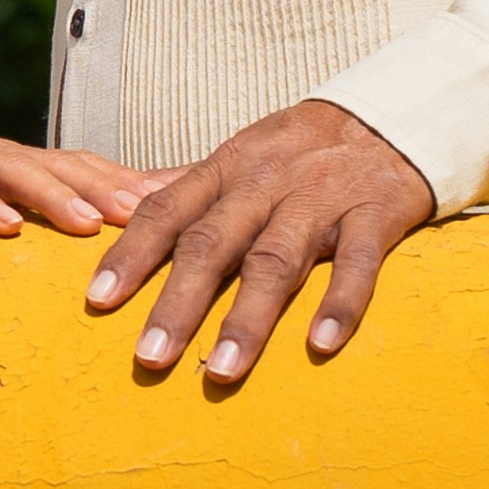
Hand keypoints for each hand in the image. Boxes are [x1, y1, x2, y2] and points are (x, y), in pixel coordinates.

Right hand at [0, 127, 161, 237]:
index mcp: (14, 162)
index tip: (187, 206)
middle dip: (113, 188)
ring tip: (95, 224)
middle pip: (63, 163)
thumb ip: (26, 220)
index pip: (87, 167)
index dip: (135, 182)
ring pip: (15, 169)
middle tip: (160, 216)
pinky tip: (6, 228)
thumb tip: (89, 253)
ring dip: (58, 195)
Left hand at [82, 98, 435, 379]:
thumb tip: (120, 208)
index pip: (167, 210)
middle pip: (214, 243)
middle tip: (149, 358)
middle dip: (178, 302)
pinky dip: (341, 303)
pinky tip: (321, 344)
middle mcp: (266, 184)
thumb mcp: (241, 154)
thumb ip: (186, 186)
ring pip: (277, 260)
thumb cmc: (301, 148)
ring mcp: (321, 200)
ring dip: (247, 318)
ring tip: (221, 370)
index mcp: (227, 169)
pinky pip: (358, 263)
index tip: (99, 301)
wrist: (390, 117)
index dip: (132, 254)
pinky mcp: (375, 214)